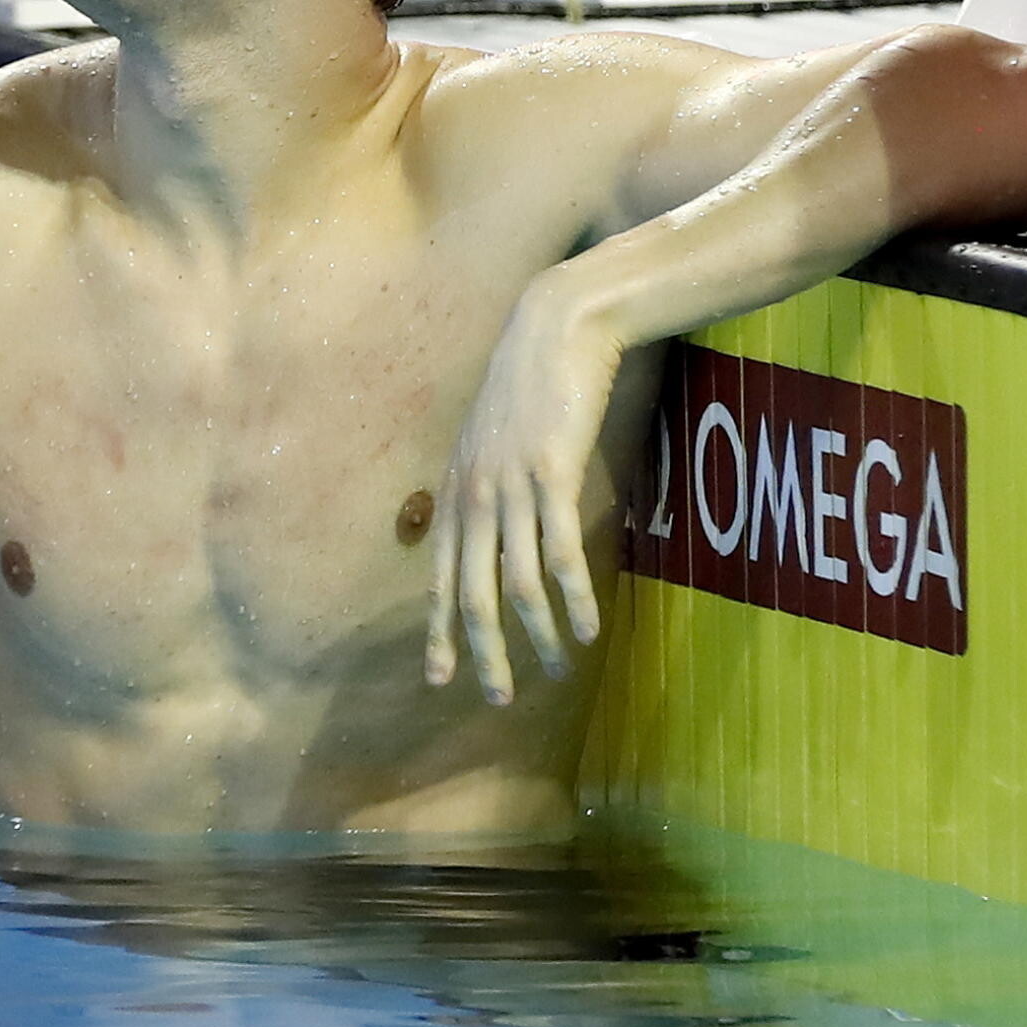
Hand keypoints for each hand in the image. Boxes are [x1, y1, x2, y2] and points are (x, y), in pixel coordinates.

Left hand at [426, 271, 621, 704]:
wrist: (555, 326)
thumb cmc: (529, 383)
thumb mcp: (491, 440)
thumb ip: (485, 485)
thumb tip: (490, 529)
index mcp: (455, 492)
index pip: (440, 578)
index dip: (439, 631)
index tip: (440, 678)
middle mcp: (472, 496)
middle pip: (470, 593)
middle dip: (482, 652)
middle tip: (496, 699)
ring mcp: (509, 487)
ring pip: (516, 582)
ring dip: (536, 636)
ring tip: (558, 671)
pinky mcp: (550, 475)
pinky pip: (558, 551)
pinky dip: (572, 598)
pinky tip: (586, 631)